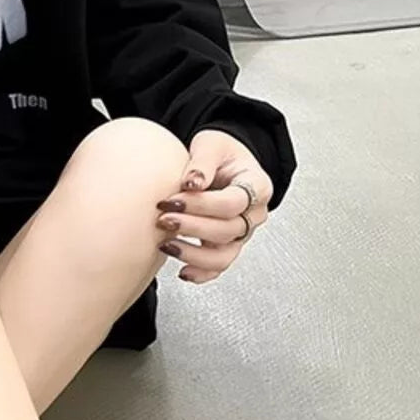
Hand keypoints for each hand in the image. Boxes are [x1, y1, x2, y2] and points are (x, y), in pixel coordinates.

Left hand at [154, 129, 272, 283]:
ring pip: (224, 256)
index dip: (201, 205)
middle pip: (227, 231)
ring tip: (166, 244)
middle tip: (163, 219)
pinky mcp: (227, 246)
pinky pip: (218, 268)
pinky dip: (200, 273)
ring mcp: (241, 233)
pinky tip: (181, 270)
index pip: (232, 203)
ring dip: (193, 254)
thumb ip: (203, 162)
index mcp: (256, 185)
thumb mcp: (212, 145)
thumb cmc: (220, 153)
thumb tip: (192, 183)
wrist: (221, 163)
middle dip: (192, 228)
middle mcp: (253, 213)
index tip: (174, 200)